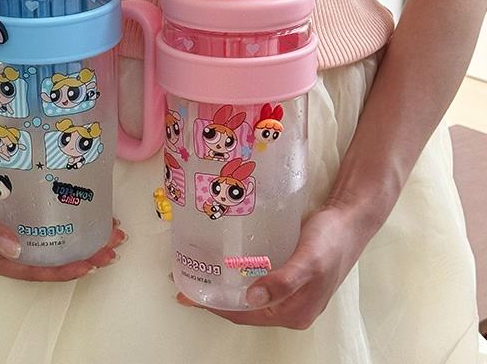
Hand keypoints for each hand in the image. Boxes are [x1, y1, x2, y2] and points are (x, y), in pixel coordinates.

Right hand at [0, 147, 124, 280]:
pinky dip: (76, 222)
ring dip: (85, 242)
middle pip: (50, 261)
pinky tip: (97, 216)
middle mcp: (10, 250)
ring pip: (57, 244)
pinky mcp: (28, 213)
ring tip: (112, 234)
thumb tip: (14, 251)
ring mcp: (21, 231)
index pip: (34, 271)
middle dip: (83, 257)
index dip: (62, 272)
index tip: (89, 265)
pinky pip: (55, 223)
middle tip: (112, 249)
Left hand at [177, 202, 375, 328]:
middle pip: (244, 308)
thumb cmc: (330, 240)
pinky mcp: (288, 272)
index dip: (215, 306)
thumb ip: (283, 281)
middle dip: (215, 297)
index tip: (187, 294)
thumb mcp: (308, 261)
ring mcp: (290, 291)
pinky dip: (238, 273)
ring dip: (225, 285)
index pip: (244, 316)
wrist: (351, 219)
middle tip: (184, 279)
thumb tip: (251, 298)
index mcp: (294, 313)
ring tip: (198, 269)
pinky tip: (224, 260)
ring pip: (248, 293)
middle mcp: (290, 307)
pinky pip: (256, 278)